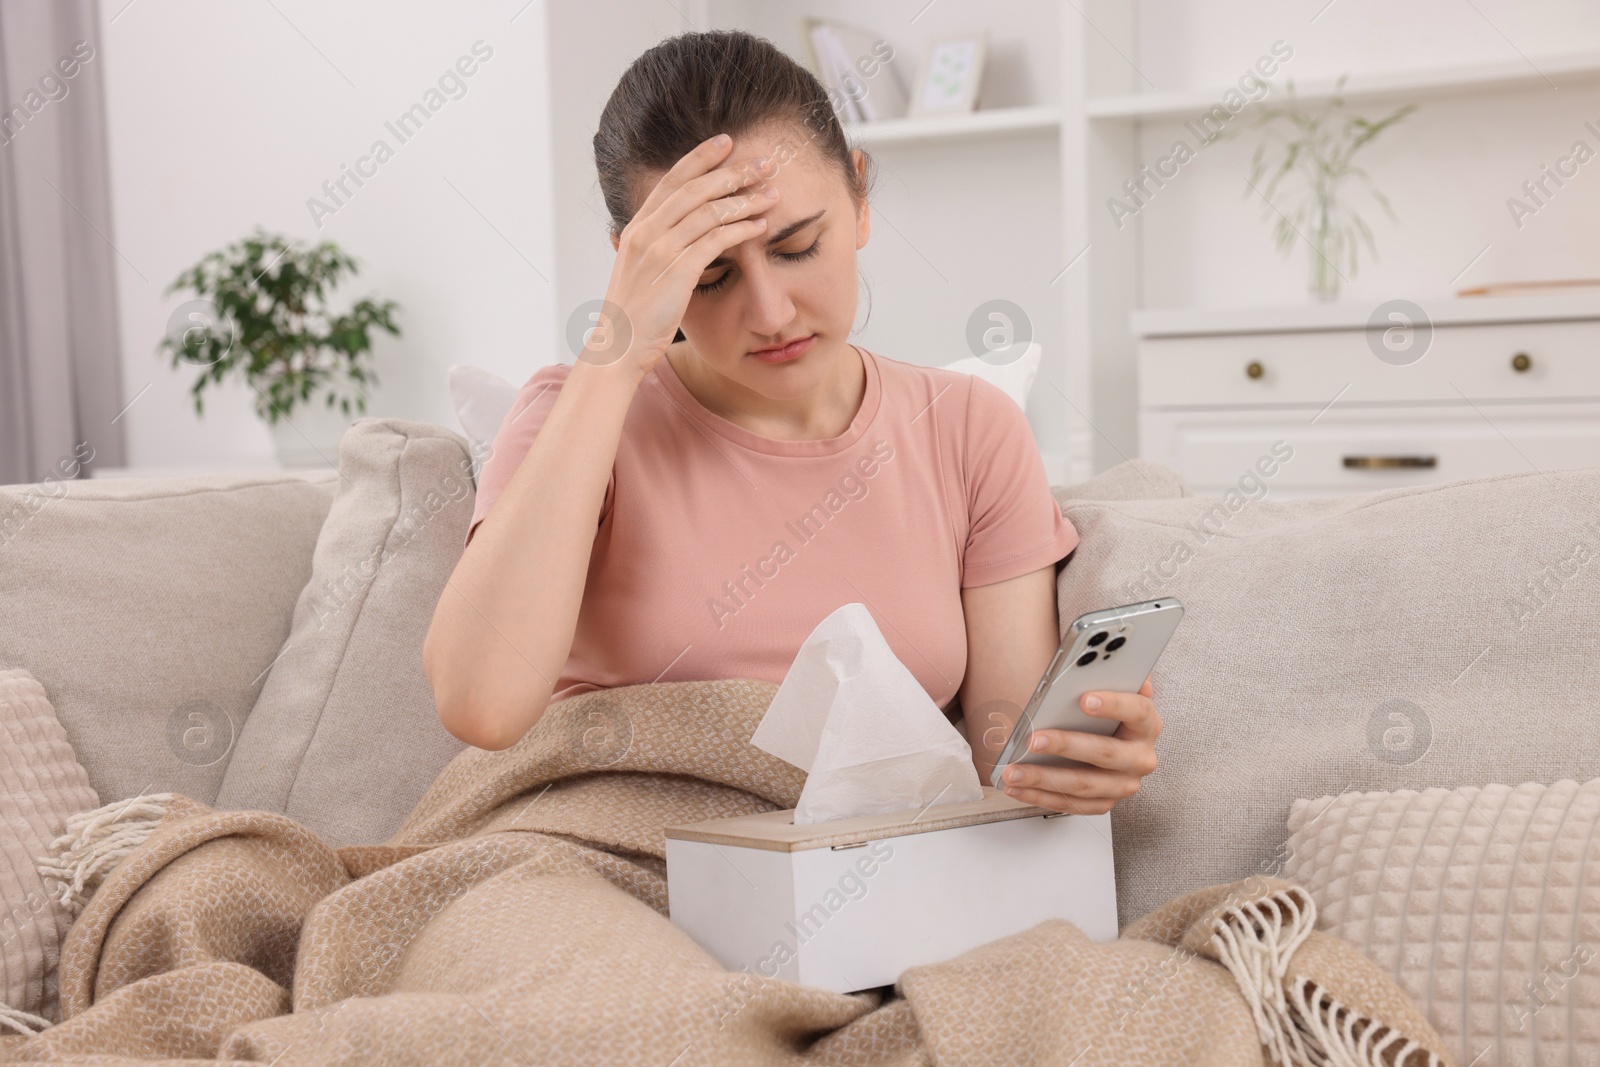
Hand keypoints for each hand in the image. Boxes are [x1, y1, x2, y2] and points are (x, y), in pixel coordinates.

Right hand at [599, 133, 777, 379]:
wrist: (619, 347)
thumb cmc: (634, 315)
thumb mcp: (639, 271)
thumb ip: (654, 247)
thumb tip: (671, 232)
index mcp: (636, 227)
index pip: (671, 180)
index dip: (700, 158)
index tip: (726, 142)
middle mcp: (646, 232)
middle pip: (695, 188)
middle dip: (732, 171)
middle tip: (764, 161)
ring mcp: (660, 250)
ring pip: (709, 211)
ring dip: (745, 199)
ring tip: (772, 193)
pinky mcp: (677, 271)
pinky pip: (716, 240)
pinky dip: (742, 229)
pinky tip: (761, 225)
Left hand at [998, 677, 1159, 815]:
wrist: (1109, 740)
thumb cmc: (1105, 712)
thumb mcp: (1111, 688)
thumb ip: (1110, 674)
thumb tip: (1101, 659)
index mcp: (1146, 724)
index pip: (1138, 711)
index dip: (1114, 704)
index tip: (1085, 699)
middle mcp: (1140, 757)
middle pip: (1106, 753)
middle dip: (1067, 745)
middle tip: (1034, 739)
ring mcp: (1123, 784)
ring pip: (1084, 785)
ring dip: (1044, 778)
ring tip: (1013, 771)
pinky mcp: (1104, 802)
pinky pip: (1071, 804)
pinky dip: (1040, 796)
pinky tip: (1017, 787)